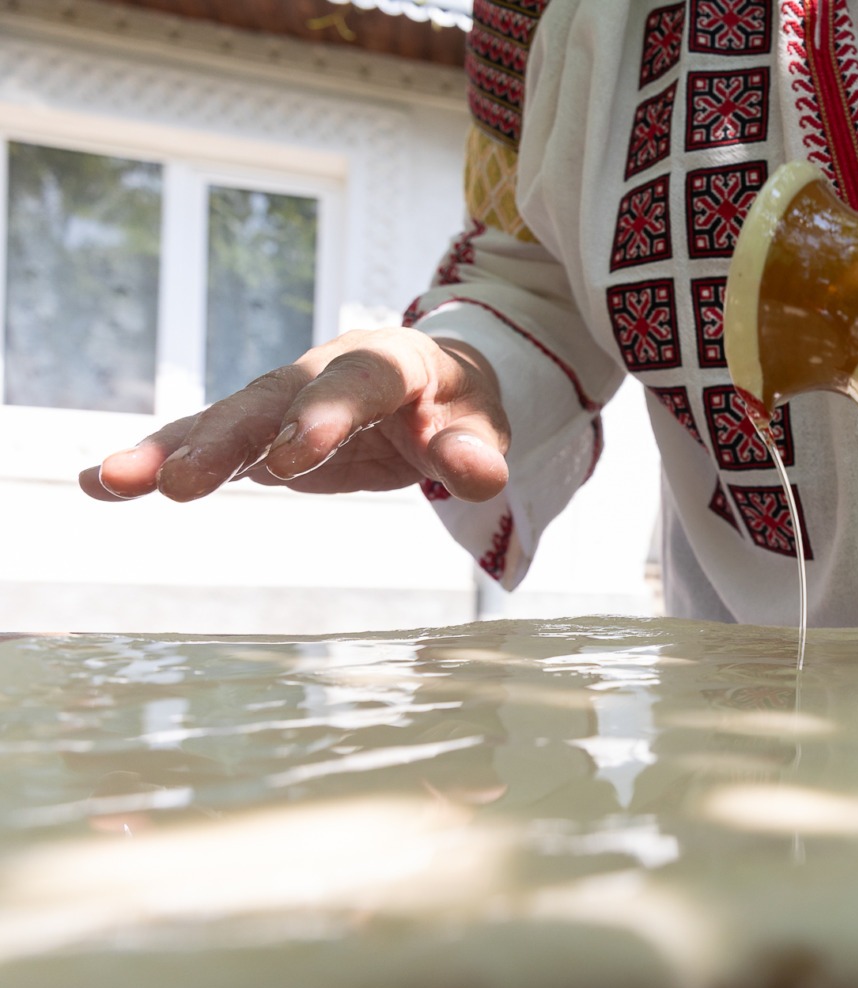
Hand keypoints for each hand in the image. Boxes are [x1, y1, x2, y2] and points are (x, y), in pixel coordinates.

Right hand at [80, 328, 510, 503]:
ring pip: (226, 419)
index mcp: (390, 361)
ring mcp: (284, 398)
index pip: (359, 383)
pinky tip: (101, 484)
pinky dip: (158, 461)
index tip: (293, 458)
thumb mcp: (485, 427)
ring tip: (114, 482)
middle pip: (273, 399)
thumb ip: (476, 452)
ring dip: (172, 451)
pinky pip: (205, 444)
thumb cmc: (460, 408)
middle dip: (228, 438)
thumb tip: (478, 475)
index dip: (326, 415)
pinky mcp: (258, 430)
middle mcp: (324, 369)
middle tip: (182, 483)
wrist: (434, 389)